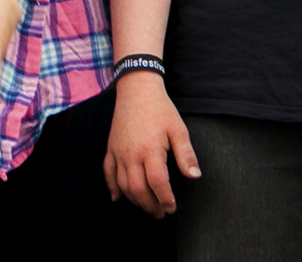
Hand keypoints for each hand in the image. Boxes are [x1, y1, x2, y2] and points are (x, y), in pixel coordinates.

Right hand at [105, 71, 197, 216]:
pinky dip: (111, 186)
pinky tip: (117, 197)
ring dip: (134, 200)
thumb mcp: (178, 129)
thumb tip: (194, 176)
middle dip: (150, 205)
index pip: (157, 183)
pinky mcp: (110, 147)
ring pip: (122, 184)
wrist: (136, 89)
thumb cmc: (160, 109)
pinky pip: (107, 171)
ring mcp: (118, 151)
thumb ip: (186, 154)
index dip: (165, 199)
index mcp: (150, 149)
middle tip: (160, 213)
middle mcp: (131, 153)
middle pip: (137, 188)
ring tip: (146, 206)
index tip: (172, 208)